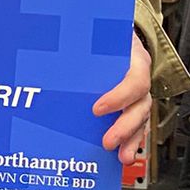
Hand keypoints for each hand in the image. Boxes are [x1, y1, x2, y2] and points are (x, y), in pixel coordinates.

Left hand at [93, 33, 152, 165]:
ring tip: (121, 157)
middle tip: (108, 141)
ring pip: (141, 120)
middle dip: (125, 127)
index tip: (98, 109)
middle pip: (141, 106)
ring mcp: (138, 95)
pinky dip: (129, 142)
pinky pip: (135, 127)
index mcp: (134, 59)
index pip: (135, 80)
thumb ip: (80, 40)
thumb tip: (49, 48)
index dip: (120, 97)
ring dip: (131, 141)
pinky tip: (120, 155)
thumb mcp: (98, 34)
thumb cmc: (106, 34)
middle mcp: (139, 79)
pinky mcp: (132, 107)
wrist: (117, 33)